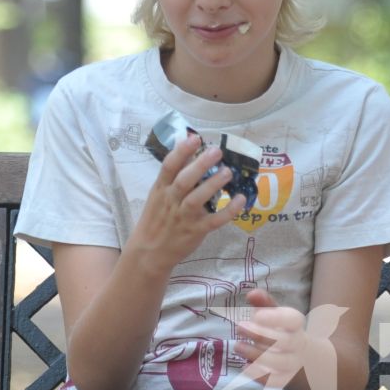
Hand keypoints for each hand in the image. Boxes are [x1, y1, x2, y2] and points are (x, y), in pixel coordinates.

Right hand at [128, 132, 245, 266]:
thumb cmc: (157, 218)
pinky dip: (228, 211)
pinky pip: (214, 220)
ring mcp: (184, 217)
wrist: (150, 252)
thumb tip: (190, 152)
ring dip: (213, 184)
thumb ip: (173, 176)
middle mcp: (172, 201)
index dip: (182, 151)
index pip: (169, 167)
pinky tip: (240, 200)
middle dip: (200, 164)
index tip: (195, 138)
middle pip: (184, 180)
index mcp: (161, 189)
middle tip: (216, 151)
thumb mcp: (159, 195)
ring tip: (228, 172)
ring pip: (197, 199)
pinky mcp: (196, 231)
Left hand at [235, 287, 311, 389]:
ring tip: (237, 346)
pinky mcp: (284, 380)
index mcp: (296, 326)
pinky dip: (259, 376)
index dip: (276, 318)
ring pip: (280, 363)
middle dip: (261, 334)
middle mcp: (297, 346)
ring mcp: (292, 364)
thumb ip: (264, 304)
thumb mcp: (276, 316)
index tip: (257, 314)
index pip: (293, 320)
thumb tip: (252, 293)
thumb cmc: (282, 332)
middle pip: (285, 342)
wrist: (304, 360)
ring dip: (257, 355)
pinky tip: (245, 366)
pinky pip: (274, 381)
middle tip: (240, 327)